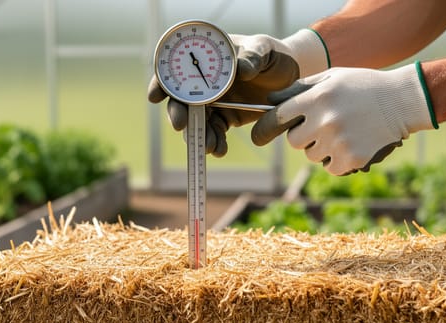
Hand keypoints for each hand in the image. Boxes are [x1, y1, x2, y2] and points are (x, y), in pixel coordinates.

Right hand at [148, 29, 328, 156]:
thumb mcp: (264, 49)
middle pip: (179, 100)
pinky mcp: (225, 118)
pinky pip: (214, 133)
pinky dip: (214, 143)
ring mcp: (212, 102)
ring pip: (195, 121)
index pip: (174, 68)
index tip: (156, 96)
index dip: (161, 82)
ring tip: (208, 146)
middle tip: (180, 126)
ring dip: (196, 135)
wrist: (289, 75)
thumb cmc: (272, 55)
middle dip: (177, 114)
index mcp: (204, 59)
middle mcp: (202, 82)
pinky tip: (219, 150)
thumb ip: (253, 56)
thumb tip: (241, 70)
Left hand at [251, 63, 436, 174]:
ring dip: (322, 148)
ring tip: (343, 132)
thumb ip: (301, 89)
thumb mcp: (332, 78)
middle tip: (324, 126)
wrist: (402, 101)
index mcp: (316, 98)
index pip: (278, 117)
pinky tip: (352, 144)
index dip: (265, 128)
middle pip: (294, 141)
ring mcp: (338, 142)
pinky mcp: (352, 159)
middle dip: (304, 136)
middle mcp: (325, 120)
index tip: (257, 138)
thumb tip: (270, 101)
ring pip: (312, 155)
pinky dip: (337, 161)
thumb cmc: (363, 87)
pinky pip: (330, 168)